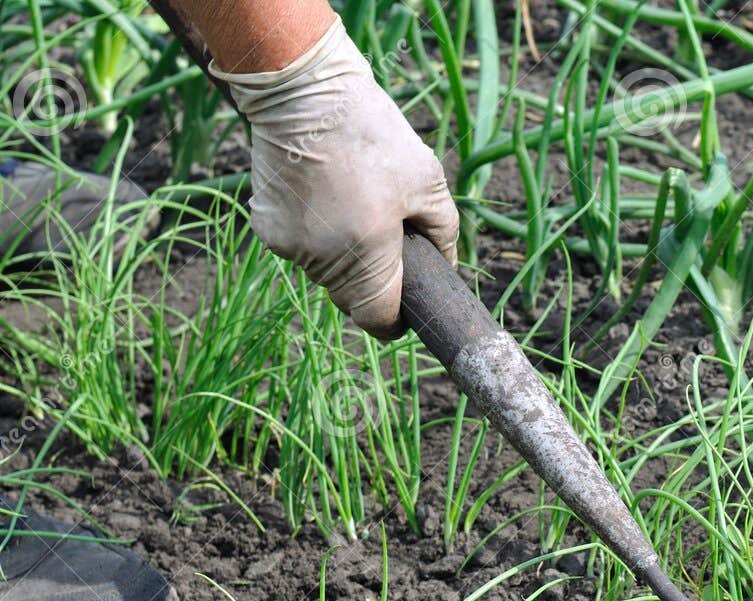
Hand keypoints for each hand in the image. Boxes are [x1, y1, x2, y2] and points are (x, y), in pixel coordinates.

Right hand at [213, 22, 456, 338]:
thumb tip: (449, 266)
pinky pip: (302, 248)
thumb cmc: (372, 132)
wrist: (302, 89)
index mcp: (366, 254)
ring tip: (355, 203)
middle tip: (387, 240)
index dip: (396, 319)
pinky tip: (325, 194)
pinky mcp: (265, 227)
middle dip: (373, 281)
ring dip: (344, 255)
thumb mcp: (428, 179)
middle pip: (352, 298)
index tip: (406, 307)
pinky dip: (316, 234)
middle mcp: (322, 259)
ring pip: (325, 273)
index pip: (378, 320)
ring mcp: (288, 245)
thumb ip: (445, 233)